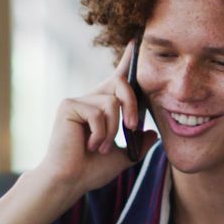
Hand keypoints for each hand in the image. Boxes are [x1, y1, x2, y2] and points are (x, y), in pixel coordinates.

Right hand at [33, 39, 158, 195]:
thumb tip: (154, 134)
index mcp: (101, 107)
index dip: (127, 62)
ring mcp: (77, 101)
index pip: (117, 80)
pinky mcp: (68, 106)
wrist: (69, 181)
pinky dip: (100, 133)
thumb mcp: (123, 157)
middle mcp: (89, 99)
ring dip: (112, 129)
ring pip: (111, 103)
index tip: (136, 42)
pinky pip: (98, 112)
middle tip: (134, 127)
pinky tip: (90, 145)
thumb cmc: (91, 170)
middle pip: (121, 84)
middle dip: (133, 105)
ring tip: (100, 147)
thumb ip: (138, 144)